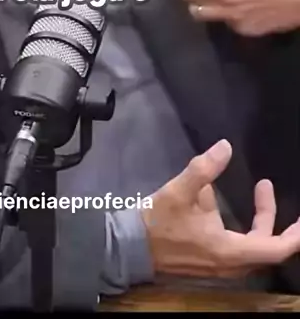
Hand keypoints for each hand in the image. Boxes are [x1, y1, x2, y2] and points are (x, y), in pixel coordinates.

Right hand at [142, 139, 299, 278]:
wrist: (130, 248)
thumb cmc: (158, 223)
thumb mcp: (180, 191)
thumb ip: (204, 168)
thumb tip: (226, 147)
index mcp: (230, 250)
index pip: (276, 248)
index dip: (295, 234)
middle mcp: (231, 264)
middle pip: (268, 248)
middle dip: (279, 221)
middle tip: (279, 193)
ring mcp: (220, 266)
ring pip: (254, 249)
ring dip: (263, 223)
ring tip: (261, 191)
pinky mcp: (210, 263)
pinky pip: (241, 250)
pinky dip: (249, 230)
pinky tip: (236, 210)